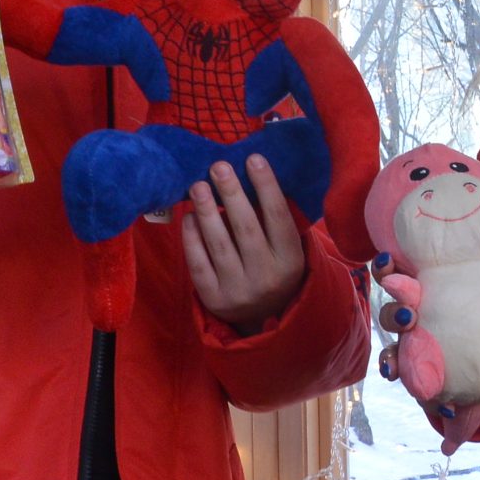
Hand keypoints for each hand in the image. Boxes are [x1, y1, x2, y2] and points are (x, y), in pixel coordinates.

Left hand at [185, 155, 307, 331]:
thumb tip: (251, 174)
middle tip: (218, 166)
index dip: (266, 186)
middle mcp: (266, 277)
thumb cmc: (274, 270)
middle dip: (231, 194)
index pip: (278, 217)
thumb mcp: (286, 250)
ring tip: (198, 185)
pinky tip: (188, 216)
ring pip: (219, 245)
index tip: (253, 159)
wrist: (262, 320)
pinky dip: (192, 238)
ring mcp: (238, 290)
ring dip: (207, 211)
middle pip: (246, 228)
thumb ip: (274, 220)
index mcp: (290, 261)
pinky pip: (198, 263)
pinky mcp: (213, 299)